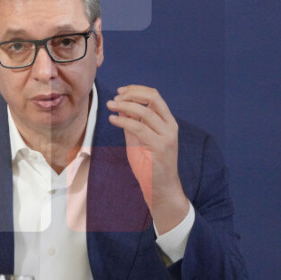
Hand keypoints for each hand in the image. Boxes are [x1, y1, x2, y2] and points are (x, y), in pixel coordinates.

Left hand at [106, 85, 189, 232]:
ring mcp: (166, 137)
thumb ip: (133, 123)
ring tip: (110, 106)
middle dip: (131, 94)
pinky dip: (124, 121)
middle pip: (153, 98)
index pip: (155, 96)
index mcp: (167, 122)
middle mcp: (170, 126)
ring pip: (145, 112)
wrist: (161, 189)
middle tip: (115, 98)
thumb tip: (120, 107)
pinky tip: (113, 119)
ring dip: (124, 106)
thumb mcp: (140, 139)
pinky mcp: (159, 148)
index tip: (120, 92)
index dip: (136, 90)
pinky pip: (139, 128)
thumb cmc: (150, 165)